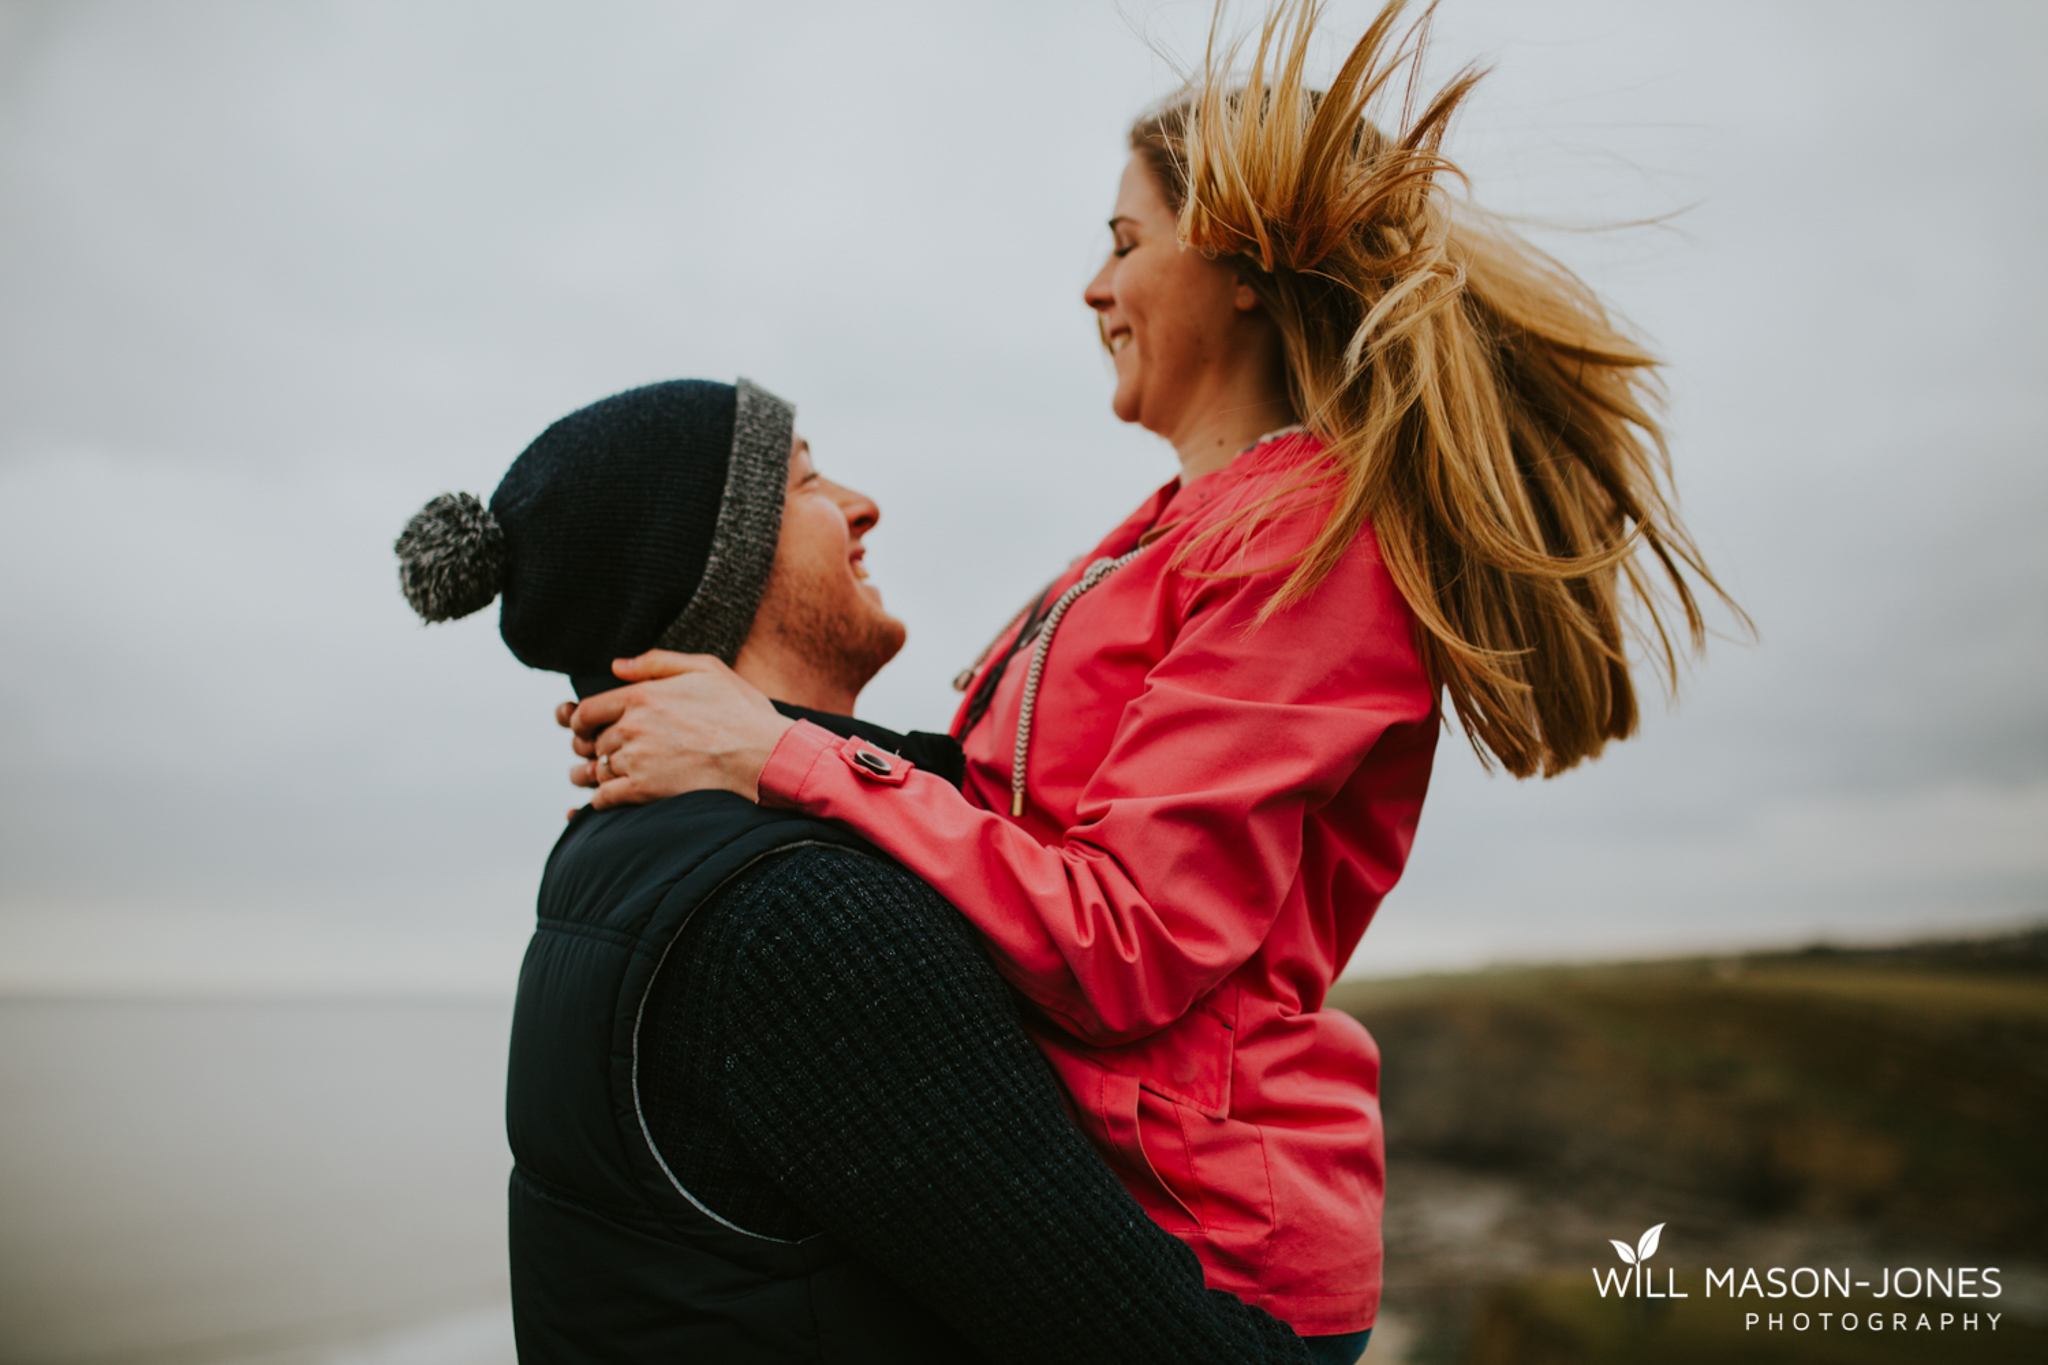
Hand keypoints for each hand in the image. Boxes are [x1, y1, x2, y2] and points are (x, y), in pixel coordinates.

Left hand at [559, 652, 794, 809]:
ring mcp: (636, 759)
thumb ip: (657, 662)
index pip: (588, 710)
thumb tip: (617, 666)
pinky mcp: (643, 790)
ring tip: (610, 778)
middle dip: (599, 748)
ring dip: (600, 775)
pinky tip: (614, 797)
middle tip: (612, 755)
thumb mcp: (706, 669)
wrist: (764, 755)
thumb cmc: (742, 712)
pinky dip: (602, 799)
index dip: (582, 722)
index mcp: (641, 695)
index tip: (588, 729)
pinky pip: (604, 797)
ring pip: (598, 770)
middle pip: (595, 742)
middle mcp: (632, 726)